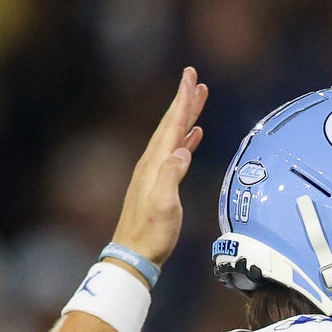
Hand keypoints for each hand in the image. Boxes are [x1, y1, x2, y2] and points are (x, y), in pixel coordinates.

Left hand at [112, 67, 210, 271]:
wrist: (135, 254)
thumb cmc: (151, 233)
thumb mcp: (163, 204)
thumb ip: (171, 175)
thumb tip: (183, 151)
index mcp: (155, 164)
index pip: (172, 125)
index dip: (183, 101)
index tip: (190, 78)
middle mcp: (152, 163)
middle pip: (170, 124)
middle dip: (183, 101)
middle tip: (194, 78)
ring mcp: (154, 172)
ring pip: (173, 136)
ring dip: (185, 118)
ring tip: (197, 101)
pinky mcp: (159, 183)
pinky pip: (174, 152)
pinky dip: (184, 140)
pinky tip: (191, 138)